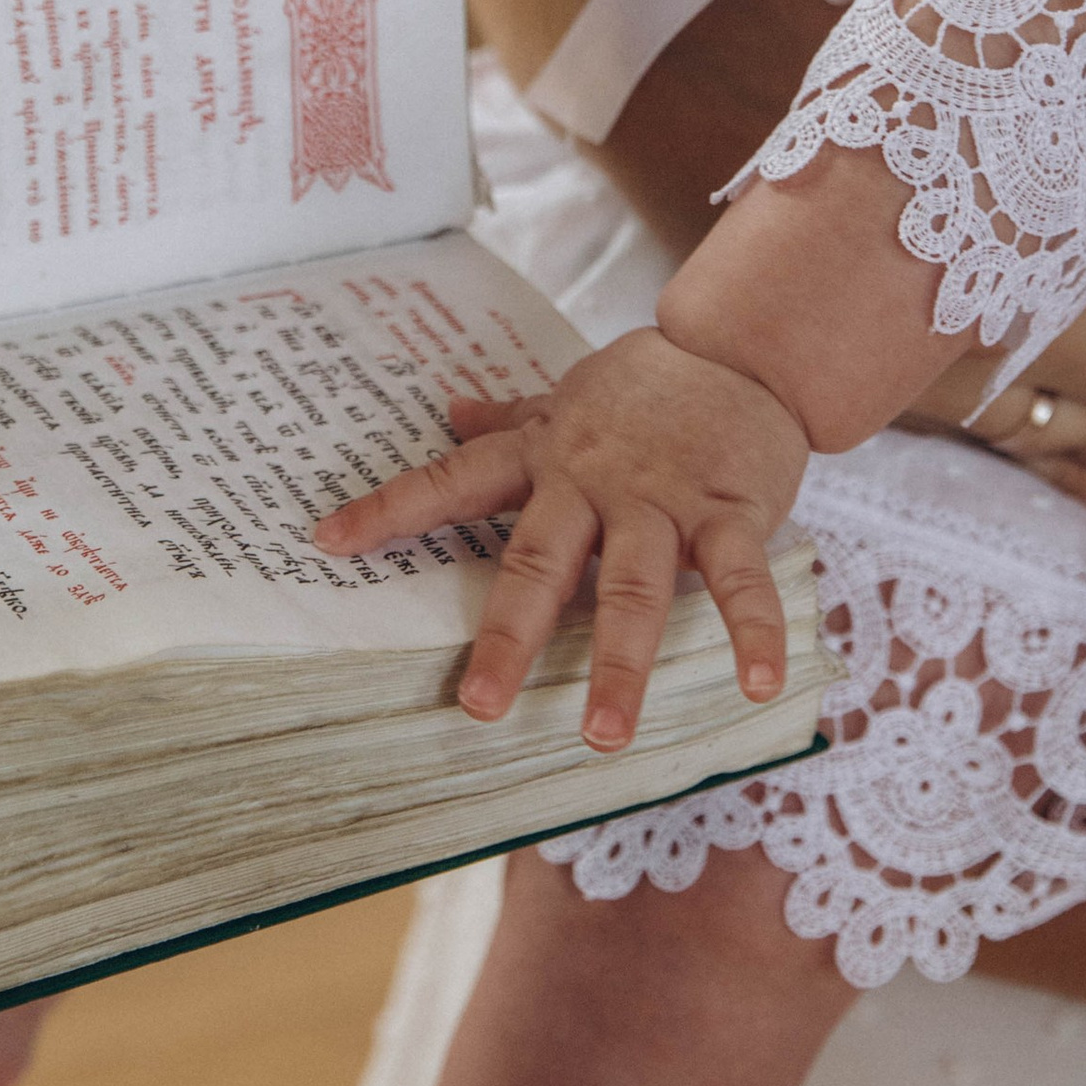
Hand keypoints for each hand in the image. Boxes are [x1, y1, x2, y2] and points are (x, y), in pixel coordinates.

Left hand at [315, 326, 804, 745]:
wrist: (741, 350)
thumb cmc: (647, 386)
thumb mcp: (566, 396)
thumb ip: (509, 417)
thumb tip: (448, 408)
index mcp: (544, 454)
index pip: (453, 481)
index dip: (391, 509)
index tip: (329, 540)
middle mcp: (592, 481)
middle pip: (540, 560)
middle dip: (508, 634)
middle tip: (478, 705)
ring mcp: (661, 501)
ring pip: (633, 587)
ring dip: (618, 663)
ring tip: (601, 736)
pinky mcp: (730, 512)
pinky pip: (739, 579)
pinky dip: (752, 632)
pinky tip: (756, 687)